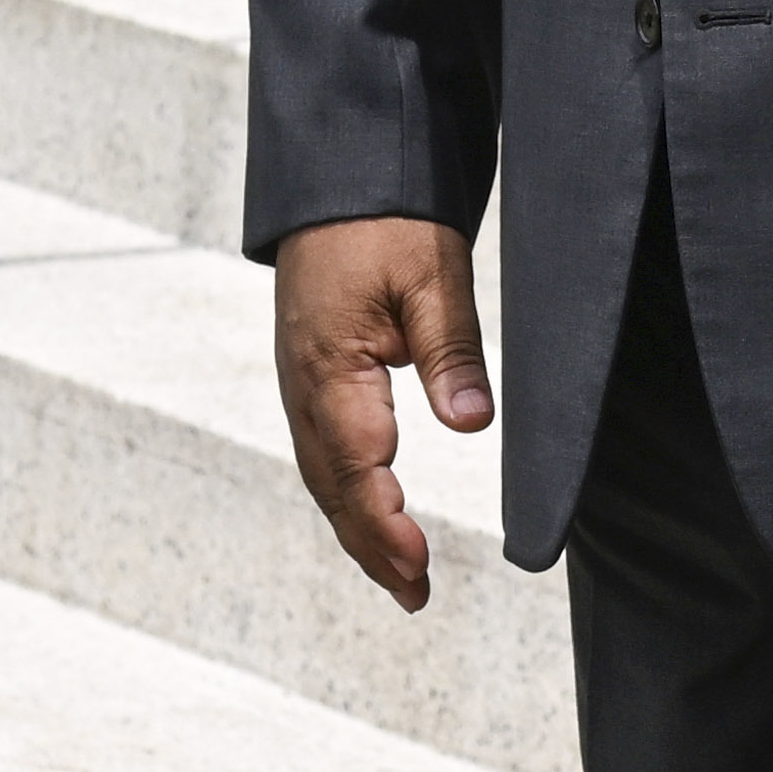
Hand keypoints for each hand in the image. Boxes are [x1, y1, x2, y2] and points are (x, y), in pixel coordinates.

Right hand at [272, 216, 487, 609]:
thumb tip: (471, 423)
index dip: (385, 524)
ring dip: (359, 529)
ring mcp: (301, 382)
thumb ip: (448, 351)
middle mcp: (304, 384)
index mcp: (330, 366)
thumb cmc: (386, 219)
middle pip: (332, 486)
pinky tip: (373, 516)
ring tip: (401, 577)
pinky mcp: (310, 375)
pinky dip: (347, 495)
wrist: (340, 175)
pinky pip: (322, 451)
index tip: (419, 564)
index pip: (356, 466)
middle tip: (416, 596)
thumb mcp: (433, 276)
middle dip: (372, 546)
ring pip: (323, 474)